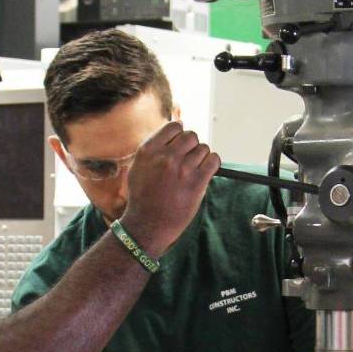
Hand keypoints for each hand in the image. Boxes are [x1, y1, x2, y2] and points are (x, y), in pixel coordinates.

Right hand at [121, 122, 218, 257]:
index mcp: (148, 151)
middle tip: (187, 160)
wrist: (148, 225)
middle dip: (191, 146)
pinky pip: (214, 160)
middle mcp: (166, 157)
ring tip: (193, 171)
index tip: (180, 145)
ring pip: (203, 148)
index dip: (180, 134)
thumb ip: (154, 149)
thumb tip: (176, 130)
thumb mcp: (138, 167)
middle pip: (191, 136)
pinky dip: (212, 163)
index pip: (174, 127)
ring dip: (201, 157)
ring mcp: (182, 169)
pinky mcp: (197, 182)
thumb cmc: (143, 197)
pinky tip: (204, 172)